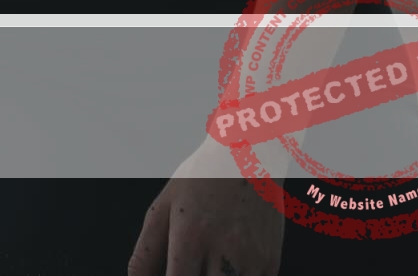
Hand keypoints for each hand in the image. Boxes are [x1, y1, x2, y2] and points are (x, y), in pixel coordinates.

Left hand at [129, 140, 284, 275]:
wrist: (249, 153)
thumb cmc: (202, 179)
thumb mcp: (165, 206)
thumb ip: (146, 251)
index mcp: (191, 237)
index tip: (173, 275)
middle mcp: (223, 252)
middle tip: (191, 267)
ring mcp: (251, 260)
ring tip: (210, 262)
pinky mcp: (271, 264)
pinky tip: (230, 262)